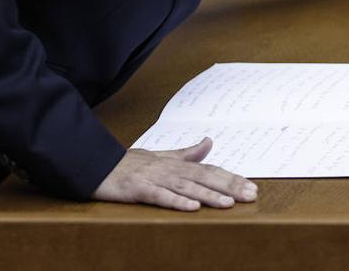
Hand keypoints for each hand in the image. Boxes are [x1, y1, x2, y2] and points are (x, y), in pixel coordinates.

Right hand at [92, 137, 256, 211]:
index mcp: (176, 164)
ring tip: (228, 203)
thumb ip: (186, 153)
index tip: (251, 187)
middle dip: (229, 187)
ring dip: (208, 195)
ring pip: (186, 186)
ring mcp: (153, 178)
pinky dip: (176, 201)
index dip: (231, 178)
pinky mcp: (137, 189)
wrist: (96, 164)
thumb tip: (209, 142)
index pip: (209, 170)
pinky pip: (160, 196)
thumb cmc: (129, 164)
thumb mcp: (161, 157)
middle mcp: (169, 169)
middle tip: (250, 195)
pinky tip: (191, 206)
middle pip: (204, 177)